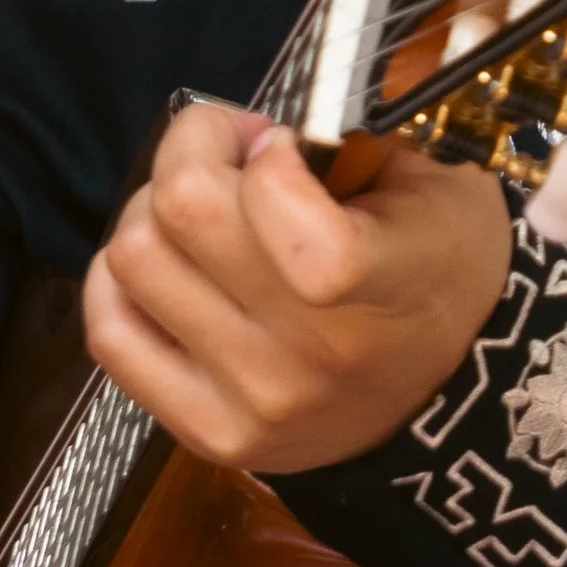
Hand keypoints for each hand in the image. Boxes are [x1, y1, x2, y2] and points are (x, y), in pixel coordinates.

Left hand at [83, 104, 515, 477]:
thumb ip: (352, 146)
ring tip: (200, 213)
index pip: (276, 202)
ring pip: (134, 259)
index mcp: (384, 283)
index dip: (263, 151)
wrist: (455, 401)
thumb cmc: (444, 273)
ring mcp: (252, 400)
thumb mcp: (440, 192)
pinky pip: (112, 332)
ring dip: (154, 212)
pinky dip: (120, 281)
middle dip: (196, 147)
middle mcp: (310, 354)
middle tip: (231, 151)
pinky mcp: (208, 433)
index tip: (283, 144)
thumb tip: (249, 133)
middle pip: (183, 209)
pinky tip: (169, 266)